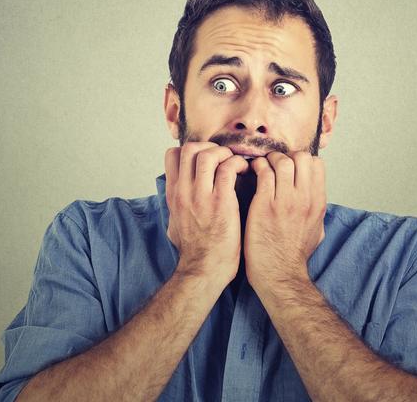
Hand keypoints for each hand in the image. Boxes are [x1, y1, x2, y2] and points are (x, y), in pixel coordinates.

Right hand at [164, 143, 249, 284]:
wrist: (203, 270)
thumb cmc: (194, 251)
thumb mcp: (174, 224)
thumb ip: (176, 207)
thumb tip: (176, 198)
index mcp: (173, 194)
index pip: (172, 155)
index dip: (192, 150)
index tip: (208, 158)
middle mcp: (184, 191)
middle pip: (189, 148)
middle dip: (209, 146)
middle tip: (224, 157)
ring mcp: (201, 196)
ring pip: (208, 154)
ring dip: (225, 153)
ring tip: (235, 163)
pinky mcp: (220, 202)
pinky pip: (228, 168)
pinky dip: (238, 163)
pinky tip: (245, 171)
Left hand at [243, 151, 325, 289]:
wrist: (279, 275)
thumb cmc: (294, 255)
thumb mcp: (317, 230)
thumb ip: (316, 210)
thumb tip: (315, 196)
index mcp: (318, 203)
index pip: (317, 164)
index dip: (301, 160)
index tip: (290, 166)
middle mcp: (304, 199)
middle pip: (301, 157)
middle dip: (286, 155)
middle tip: (274, 163)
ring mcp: (285, 201)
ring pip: (282, 161)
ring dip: (269, 159)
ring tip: (261, 166)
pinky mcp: (265, 205)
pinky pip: (263, 172)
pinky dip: (257, 167)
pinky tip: (251, 172)